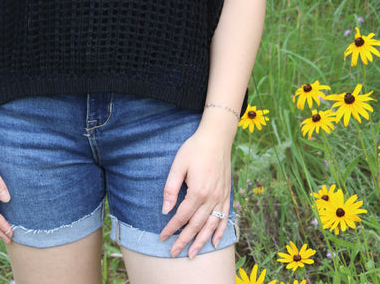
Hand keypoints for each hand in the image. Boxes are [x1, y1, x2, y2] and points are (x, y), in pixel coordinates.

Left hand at [160, 130, 231, 257]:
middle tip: (174, 253)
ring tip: (193, 254)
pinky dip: (220, 231)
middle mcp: (211, 198)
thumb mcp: (178, 165)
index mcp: (197, 192)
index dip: (171, 228)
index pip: (182, 216)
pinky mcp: (227, 194)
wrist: (216, 137)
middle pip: (196, 225)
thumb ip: (171, 188)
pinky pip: (225, 217)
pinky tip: (215, 241)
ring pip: (211, 226)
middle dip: (184, 241)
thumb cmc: (195, 149)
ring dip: (201, 241)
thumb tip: (165, 210)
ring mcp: (221, 197)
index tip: (162, 237)